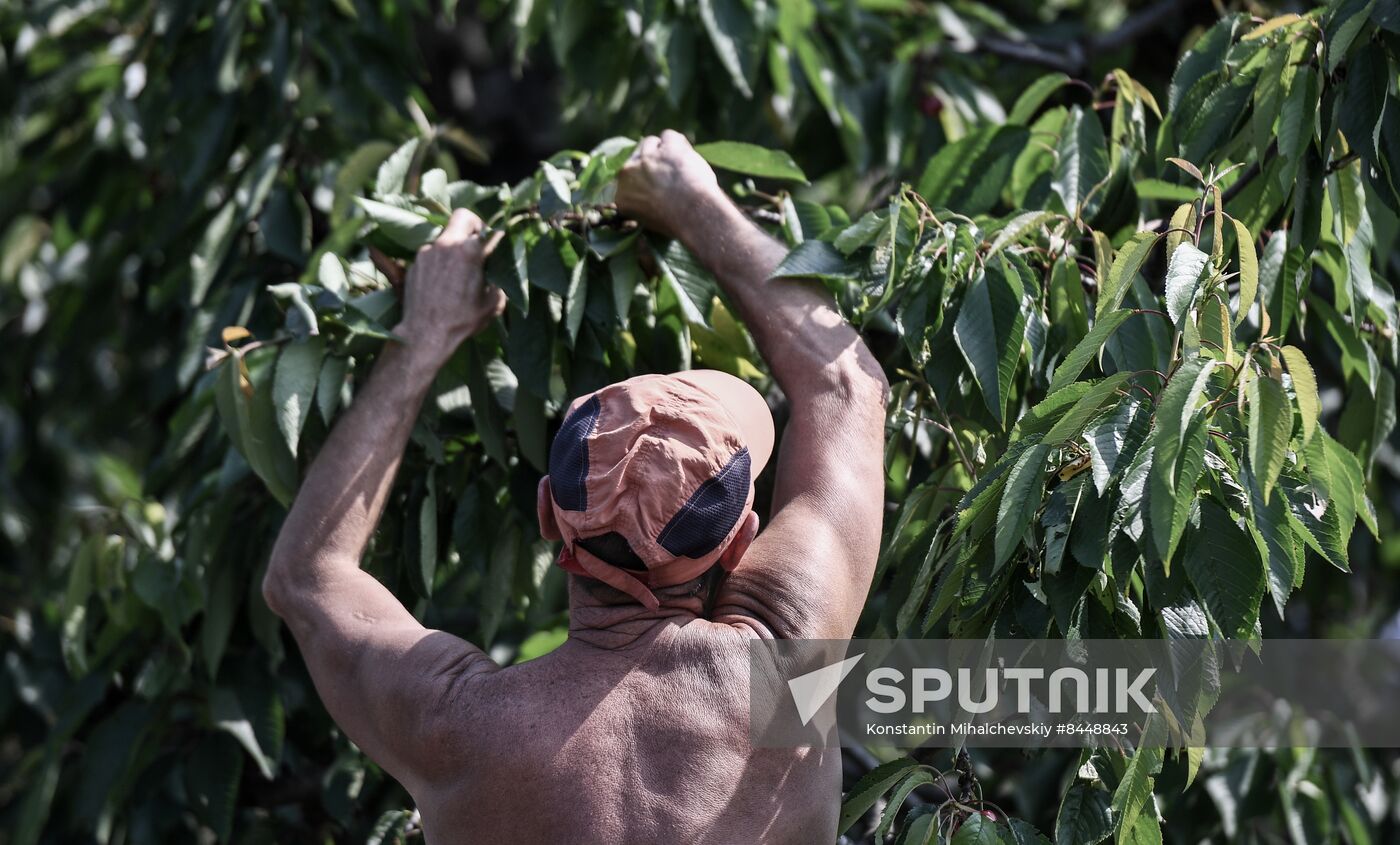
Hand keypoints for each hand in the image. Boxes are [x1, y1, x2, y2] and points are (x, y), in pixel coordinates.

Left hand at [395, 209, 505, 360]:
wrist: (425, 335)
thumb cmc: (462, 320)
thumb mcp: (493, 303)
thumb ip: (498, 280)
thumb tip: (497, 273)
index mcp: (469, 251)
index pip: (490, 231)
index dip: (497, 237)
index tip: (497, 246)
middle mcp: (446, 244)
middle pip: (463, 217)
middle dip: (473, 226)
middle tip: (478, 243)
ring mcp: (426, 252)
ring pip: (445, 238)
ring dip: (454, 249)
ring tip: (457, 273)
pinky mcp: (414, 263)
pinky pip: (431, 255)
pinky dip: (439, 263)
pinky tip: (441, 284)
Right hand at [616, 130, 720, 238]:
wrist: (693, 214)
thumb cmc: (677, 223)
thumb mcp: (650, 218)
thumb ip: (645, 200)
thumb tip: (652, 190)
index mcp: (621, 196)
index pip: (628, 177)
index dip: (644, 179)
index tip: (656, 185)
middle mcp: (628, 173)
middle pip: (637, 158)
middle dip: (651, 163)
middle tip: (670, 177)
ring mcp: (645, 157)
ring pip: (650, 143)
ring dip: (664, 152)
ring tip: (681, 170)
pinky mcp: (666, 147)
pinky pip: (669, 136)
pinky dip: (680, 145)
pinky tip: (688, 159)